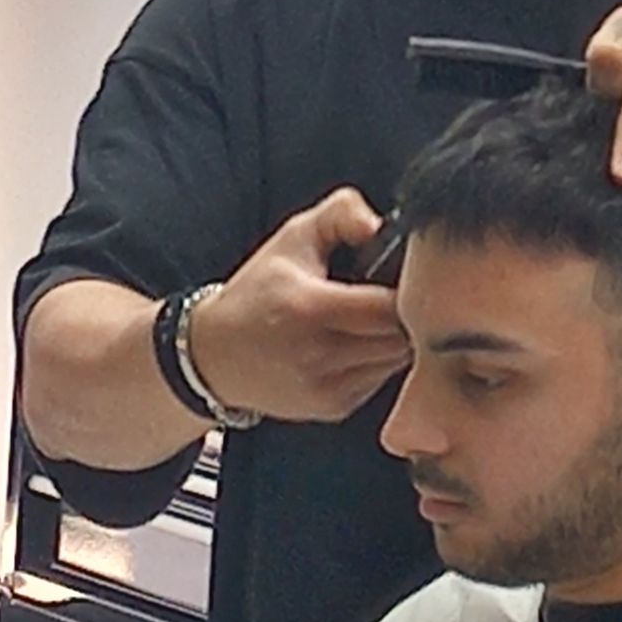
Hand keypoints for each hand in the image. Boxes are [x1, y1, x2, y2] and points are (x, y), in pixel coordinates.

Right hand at [188, 188, 410, 422]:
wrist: (214, 354)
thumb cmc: (259, 291)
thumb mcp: (294, 237)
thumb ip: (340, 213)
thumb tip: (377, 226)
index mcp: (310, 308)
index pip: (390, 306)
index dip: (408, 288)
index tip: (404, 275)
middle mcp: (318, 355)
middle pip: (401, 337)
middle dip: (407, 314)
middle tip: (395, 295)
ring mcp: (327, 388)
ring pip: (396, 361)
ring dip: (396, 339)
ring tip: (376, 317)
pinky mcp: (333, 408)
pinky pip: (380, 380)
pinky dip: (380, 360)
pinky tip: (360, 342)